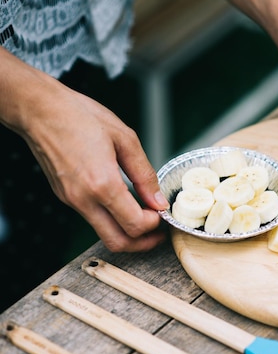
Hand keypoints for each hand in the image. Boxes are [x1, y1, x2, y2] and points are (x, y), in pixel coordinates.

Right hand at [2, 52, 169, 251]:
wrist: (40, 110)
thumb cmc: (80, 116)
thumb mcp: (125, 139)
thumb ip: (144, 174)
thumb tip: (158, 200)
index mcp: (102, 184)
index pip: (134, 225)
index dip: (154, 225)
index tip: (162, 213)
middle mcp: (84, 199)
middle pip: (118, 242)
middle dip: (143, 244)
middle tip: (158, 234)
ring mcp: (72, 200)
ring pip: (104, 234)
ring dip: (127, 233)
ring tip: (145, 219)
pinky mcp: (66, 197)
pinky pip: (93, 218)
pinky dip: (112, 220)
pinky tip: (125, 205)